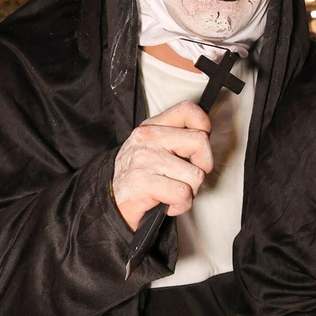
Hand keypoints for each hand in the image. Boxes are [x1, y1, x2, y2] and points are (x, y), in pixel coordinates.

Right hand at [112, 101, 213, 229]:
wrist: (109, 203)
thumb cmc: (138, 178)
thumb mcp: (152, 148)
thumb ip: (175, 138)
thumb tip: (206, 137)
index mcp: (152, 126)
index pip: (188, 110)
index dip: (204, 126)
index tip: (199, 146)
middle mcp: (148, 138)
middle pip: (200, 142)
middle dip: (203, 166)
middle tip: (188, 178)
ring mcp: (145, 159)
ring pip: (195, 174)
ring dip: (190, 191)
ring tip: (174, 193)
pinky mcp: (143, 182)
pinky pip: (183, 194)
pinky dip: (181, 205)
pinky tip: (168, 204)